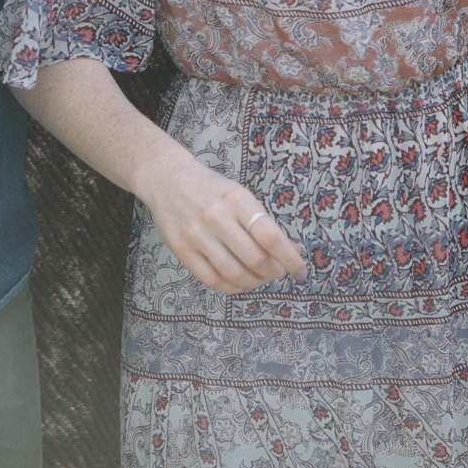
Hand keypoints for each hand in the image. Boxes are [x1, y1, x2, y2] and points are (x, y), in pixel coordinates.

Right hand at [136, 147, 307, 293]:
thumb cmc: (212, 189)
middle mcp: (216, 216)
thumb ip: (264, 224)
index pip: (270, 237)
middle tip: (278, 272)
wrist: (167, 180)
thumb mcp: (241, 196)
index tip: (301, 270)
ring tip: (259, 278)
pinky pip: (212, 280)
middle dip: (273, 272)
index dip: (289, 259)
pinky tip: (240, 282)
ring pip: (234, 274)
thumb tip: (292, 253)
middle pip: (254, 259)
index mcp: (236, 199)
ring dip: (255, 282)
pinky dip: (233, 287)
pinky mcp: (181, 250)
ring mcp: (196, 234)